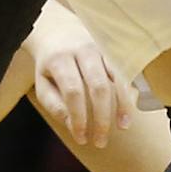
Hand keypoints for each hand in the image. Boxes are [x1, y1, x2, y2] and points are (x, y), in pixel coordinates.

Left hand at [28, 9, 132, 149]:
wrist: (59, 29)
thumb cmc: (50, 63)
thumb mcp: (42, 83)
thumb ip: (55, 105)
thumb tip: (73, 125)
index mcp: (60, 59)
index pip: (73, 91)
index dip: (79, 117)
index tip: (82, 138)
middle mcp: (83, 51)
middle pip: (98, 86)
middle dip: (102, 117)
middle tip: (101, 141)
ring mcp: (101, 49)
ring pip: (117, 78)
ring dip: (122, 105)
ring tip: (123, 127)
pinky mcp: (112, 51)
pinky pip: (124, 73)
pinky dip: (128, 94)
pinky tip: (128, 112)